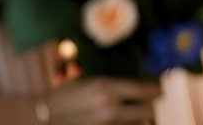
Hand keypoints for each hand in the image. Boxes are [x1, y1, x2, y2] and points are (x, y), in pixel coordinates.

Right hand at [45, 77, 159, 123]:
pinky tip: (125, 120)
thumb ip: (116, 87)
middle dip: (150, 108)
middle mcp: (109, 108)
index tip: (160, 90)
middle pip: (147, 111)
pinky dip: (126, 124)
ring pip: (137, 124)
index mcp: (107, 88)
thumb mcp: (92, 83)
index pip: (145, 91)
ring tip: (139, 114)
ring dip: (139, 119)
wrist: (42, 117)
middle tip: (151, 105)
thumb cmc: (66, 95)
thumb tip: (140, 89)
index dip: (156, 90)